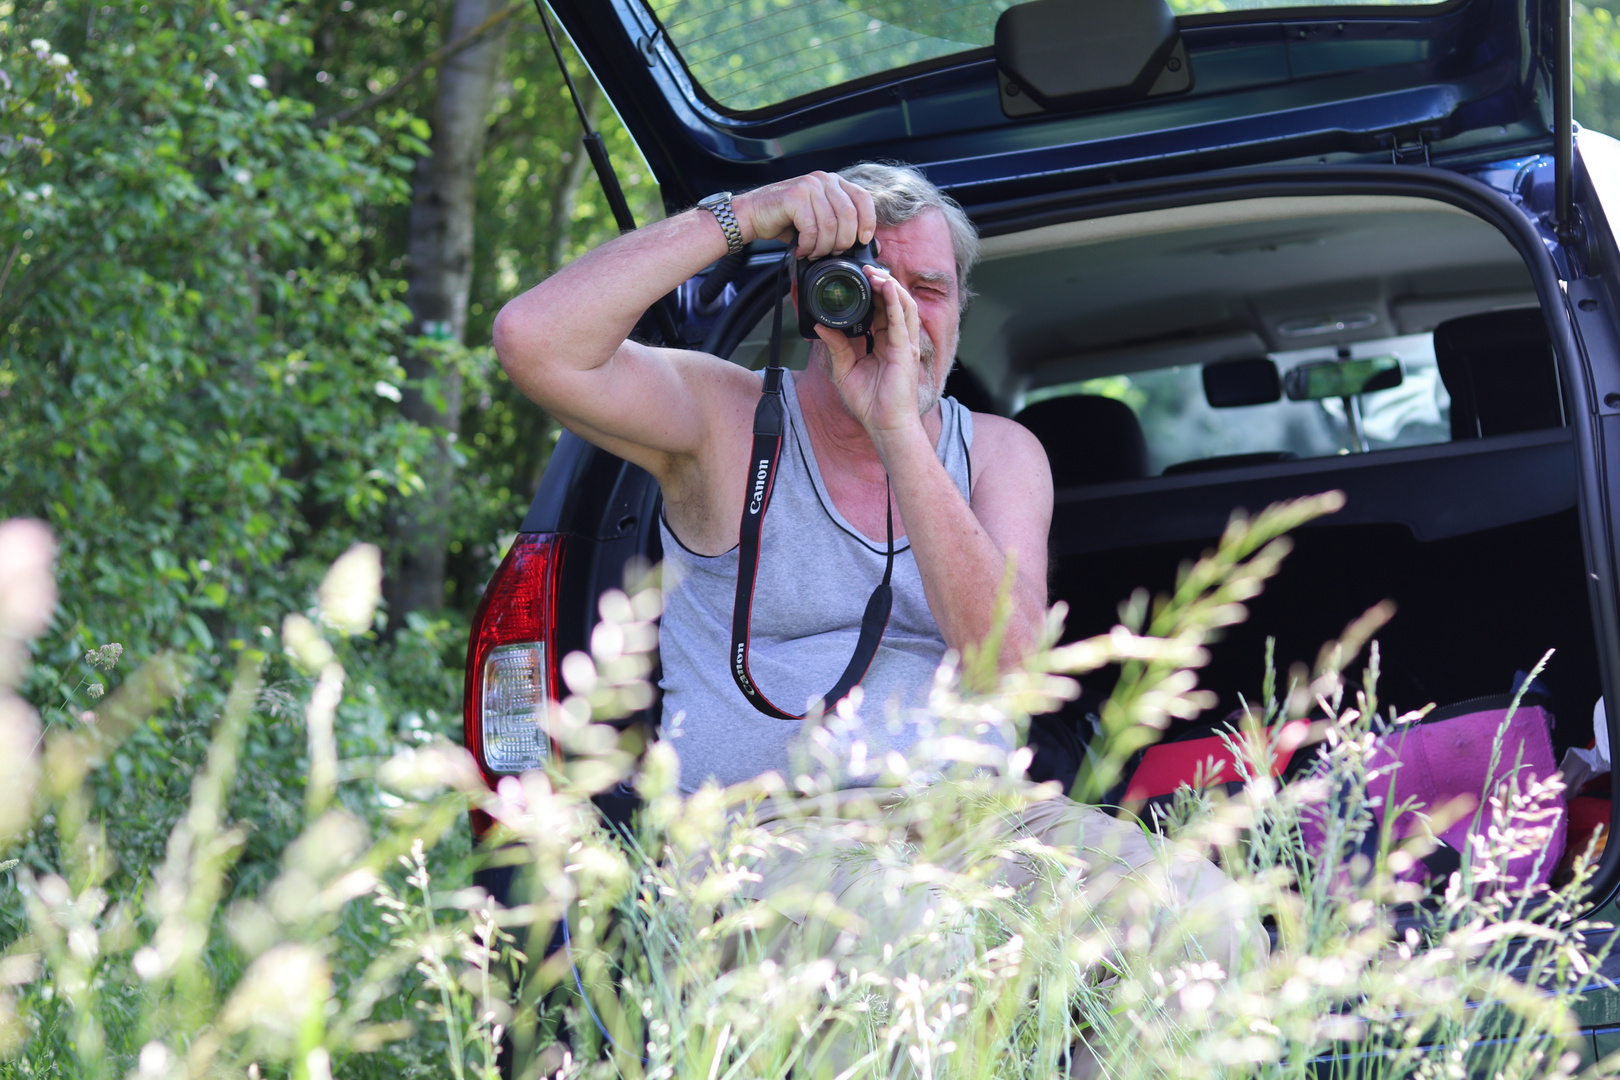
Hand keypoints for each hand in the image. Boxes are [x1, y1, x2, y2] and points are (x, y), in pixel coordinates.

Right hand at [730, 172, 875, 258]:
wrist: (752, 215)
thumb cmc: (786, 220)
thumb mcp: (820, 221)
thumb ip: (844, 228)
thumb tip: (873, 244)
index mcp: (834, 183)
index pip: (863, 199)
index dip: (868, 222)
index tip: (862, 240)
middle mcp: (823, 180)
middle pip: (849, 215)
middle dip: (843, 241)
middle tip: (831, 253)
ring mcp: (809, 186)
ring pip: (830, 225)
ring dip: (823, 247)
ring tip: (813, 253)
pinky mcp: (795, 197)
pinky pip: (811, 229)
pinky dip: (808, 246)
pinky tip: (802, 250)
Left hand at [816, 265, 926, 445]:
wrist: (884, 426)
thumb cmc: (870, 403)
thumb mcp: (844, 369)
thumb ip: (836, 345)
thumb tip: (820, 326)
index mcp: (885, 344)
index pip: (882, 310)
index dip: (872, 293)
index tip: (857, 279)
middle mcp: (898, 341)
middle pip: (893, 303)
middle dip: (881, 283)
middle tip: (863, 268)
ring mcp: (905, 345)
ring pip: (902, 305)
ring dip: (889, 286)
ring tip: (874, 272)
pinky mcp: (906, 351)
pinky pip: (902, 320)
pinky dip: (895, 301)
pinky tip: (886, 287)